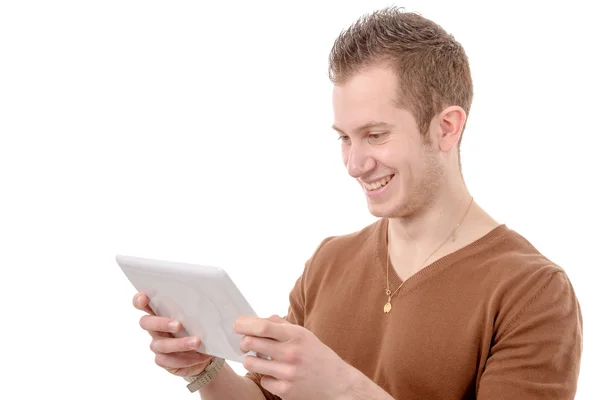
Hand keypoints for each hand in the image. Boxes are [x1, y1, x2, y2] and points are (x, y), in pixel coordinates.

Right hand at [133, 292, 213, 376]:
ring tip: (196, 342)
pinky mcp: (163, 360)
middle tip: (178, 325)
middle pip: (146, 323)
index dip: (139, 300)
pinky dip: (184, 359)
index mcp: (160, 312)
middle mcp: (155, 328)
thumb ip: (195, 309)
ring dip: (179, 344)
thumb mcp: (198, 317)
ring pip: (161, 344)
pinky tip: (197, 357)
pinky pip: (168, 361)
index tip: (143, 298)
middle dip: (161, 323)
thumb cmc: (198, 329)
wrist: (204, 354)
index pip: (143, 304)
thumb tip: (205, 300)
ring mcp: (157, 345)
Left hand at [234, 315, 357, 399]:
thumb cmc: (318, 356)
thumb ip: (282, 326)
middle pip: (251, 343)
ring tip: (259, 359)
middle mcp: (291, 353)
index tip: (237, 325)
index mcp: (296, 336)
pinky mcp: (285, 391)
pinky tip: (276, 375)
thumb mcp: (305, 335)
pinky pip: (263, 380)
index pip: (263, 327)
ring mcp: (287, 373)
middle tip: (244, 343)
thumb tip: (259, 319)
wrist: (338, 384)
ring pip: (251, 363)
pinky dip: (266, 377)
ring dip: (251, 360)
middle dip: (243, 342)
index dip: (245, 324)